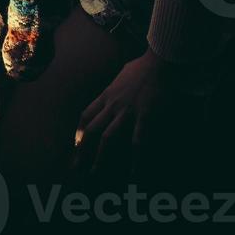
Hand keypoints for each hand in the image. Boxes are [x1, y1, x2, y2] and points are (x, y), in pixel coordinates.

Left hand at [71, 48, 205, 179]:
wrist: (159, 62)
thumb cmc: (142, 67)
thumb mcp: (120, 76)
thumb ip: (114, 87)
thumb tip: (111, 90)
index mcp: (106, 95)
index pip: (85, 115)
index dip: (78, 131)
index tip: (75, 144)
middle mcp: (112, 104)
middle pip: (91, 129)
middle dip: (81, 149)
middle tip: (75, 166)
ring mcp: (127, 111)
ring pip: (107, 138)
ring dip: (99, 157)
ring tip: (94, 172)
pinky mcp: (144, 116)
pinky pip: (137, 141)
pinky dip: (136, 159)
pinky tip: (135, 173)